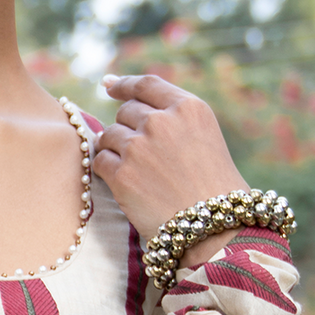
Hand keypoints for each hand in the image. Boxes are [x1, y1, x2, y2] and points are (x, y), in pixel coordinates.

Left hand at [94, 73, 248, 260]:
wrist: (215, 230)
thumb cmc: (213, 189)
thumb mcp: (204, 138)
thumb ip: (173, 119)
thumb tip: (125, 99)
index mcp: (189, 108)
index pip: (146, 84)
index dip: (124, 84)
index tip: (109, 85)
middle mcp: (163, 121)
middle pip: (125, 111)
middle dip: (126, 128)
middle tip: (138, 154)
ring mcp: (140, 147)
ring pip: (108, 135)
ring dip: (114, 151)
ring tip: (135, 172)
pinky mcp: (122, 174)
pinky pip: (100, 161)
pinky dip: (106, 171)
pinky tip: (122, 184)